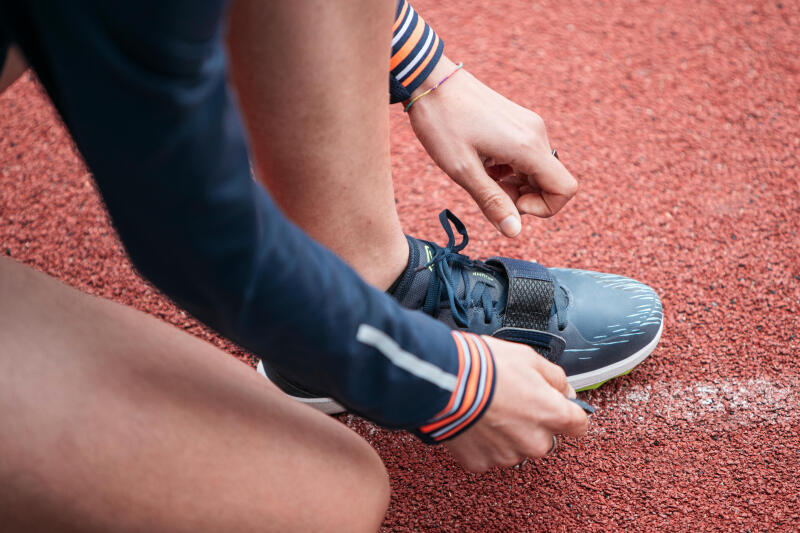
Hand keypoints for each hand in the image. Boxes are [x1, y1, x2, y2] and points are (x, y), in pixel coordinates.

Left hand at [406, 57, 577, 236]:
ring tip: (478, 172)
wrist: (429, 79)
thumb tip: (514, 232)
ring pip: (535, 170)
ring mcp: (528, 125)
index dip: (544, 208)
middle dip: (522, 197)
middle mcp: (536, 133)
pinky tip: (480, 160)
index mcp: (528, 146)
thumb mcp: (463, 170)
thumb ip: (492, 202)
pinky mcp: (517, 122)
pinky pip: (524, 156)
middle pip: (550, 181)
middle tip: (486, 189)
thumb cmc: (442, 122)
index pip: (565, 189)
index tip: (510, 205)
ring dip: (512, 183)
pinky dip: (507, 168)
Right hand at [444, 336, 587, 472]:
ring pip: (516, 448)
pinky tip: (474, 422)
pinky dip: (483, 442)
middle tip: (511, 401)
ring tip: (487, 410)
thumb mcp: (528, 357)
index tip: (559, 407)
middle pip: (545, 438)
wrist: (445, 382)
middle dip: (532, 423)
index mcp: (552, 414)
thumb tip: (566, 391)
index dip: (569, 413)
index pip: (579, 425)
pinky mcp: (481, 462)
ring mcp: (507, 455)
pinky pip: (489, 454)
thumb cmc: (485, 367)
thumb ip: (555, 377)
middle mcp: (534, 441)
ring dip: (507, 434)